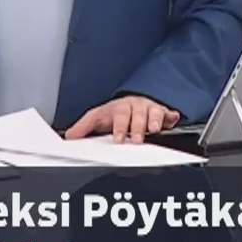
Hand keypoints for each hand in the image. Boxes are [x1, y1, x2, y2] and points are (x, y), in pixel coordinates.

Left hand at [64, 94, 179, 142]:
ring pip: (154, 113)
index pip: (119, 116)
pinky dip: (171, 116)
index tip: (118, 138)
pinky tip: (173, 118)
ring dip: (154, 121)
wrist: (134, 102)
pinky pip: (169, 114)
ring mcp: (150, 109)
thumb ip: (84, 127)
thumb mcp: (98, 117)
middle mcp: (135, 106)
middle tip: (136, 139)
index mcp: (120, 108)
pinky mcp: (163, 114)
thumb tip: (69, 136)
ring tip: (154, 130)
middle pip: (138, 114)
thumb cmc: (116, 113)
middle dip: (138, 127)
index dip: (119, 127)